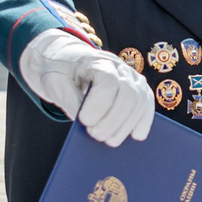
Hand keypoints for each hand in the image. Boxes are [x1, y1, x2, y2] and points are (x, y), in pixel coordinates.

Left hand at [20, 30, 155, 144]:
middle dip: (113, 120)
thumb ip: (70, 101)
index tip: (85, 121)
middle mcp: (119, 66)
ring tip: (110, 141)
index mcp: (96, 60)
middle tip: (96, 136)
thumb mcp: (54, 84)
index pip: (108, 82)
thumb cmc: (59, 71)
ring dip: (127, 125)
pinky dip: (144, 120)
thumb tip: (88, 125)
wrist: (65, 59)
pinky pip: (147, 104)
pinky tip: (136, 135)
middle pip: (128, 94)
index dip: (99, 105)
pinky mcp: (137, 87)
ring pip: (140, 101)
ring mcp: (131, 76)